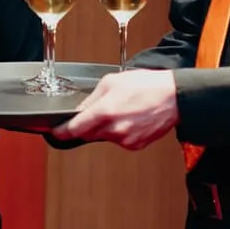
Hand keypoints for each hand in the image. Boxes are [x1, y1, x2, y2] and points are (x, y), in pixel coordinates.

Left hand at [54, 70, 178, 149]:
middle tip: (100, 111)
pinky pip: (119, 140)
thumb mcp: (112, 82)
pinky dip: (119, 132)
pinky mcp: (135, 145)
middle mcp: (114, 129)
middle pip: (87, 134)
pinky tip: (131, 118)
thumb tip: (80, 110)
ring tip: (122, 110)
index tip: (55, 132)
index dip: (61, 131)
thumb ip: (92, 98)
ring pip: (104, 137)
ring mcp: (125, 140)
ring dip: (105, 127)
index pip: (74, 129)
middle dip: (87, 125)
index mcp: (104, 112)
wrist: (174, 97)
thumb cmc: (146, 86)